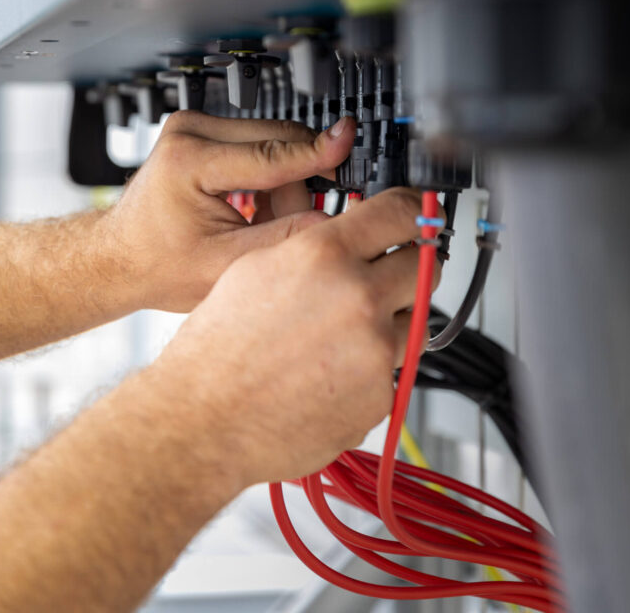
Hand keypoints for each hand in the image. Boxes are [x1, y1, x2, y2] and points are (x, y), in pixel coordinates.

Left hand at [101, 112, 355, 312]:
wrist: (120, 258)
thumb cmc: (159, 265)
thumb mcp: (225, 265)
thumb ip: (282, 238)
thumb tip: (331, 220)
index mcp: (188, 161)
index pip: (270, 155)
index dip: (315, 152)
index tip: (348, 137)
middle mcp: (188, 132)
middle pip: (278, 141)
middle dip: (296, 184)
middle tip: (292, 224)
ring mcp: (194, 126)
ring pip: (273, 140)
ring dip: (282, 181)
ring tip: (258, 222)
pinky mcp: (202, 130)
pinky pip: (259, 142)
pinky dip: (267, 176)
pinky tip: (250, 207)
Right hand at [158, 188, 439, 484]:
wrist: (205, 420)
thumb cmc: (220, 348)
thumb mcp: (258, 266)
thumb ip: (317, 244)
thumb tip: (352, 228)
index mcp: (324, 255)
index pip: (402, 212)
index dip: (413, 210)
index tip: (418, 215)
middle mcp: (358, 297)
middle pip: (424, 263)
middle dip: (407, 266)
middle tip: (384, 275)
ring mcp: (375, 350)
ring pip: (416, 317)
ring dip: (393, 319)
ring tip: (342, 333)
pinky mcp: (381, 395)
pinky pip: (397, 366)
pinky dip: (374, 365)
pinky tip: (333, 371)